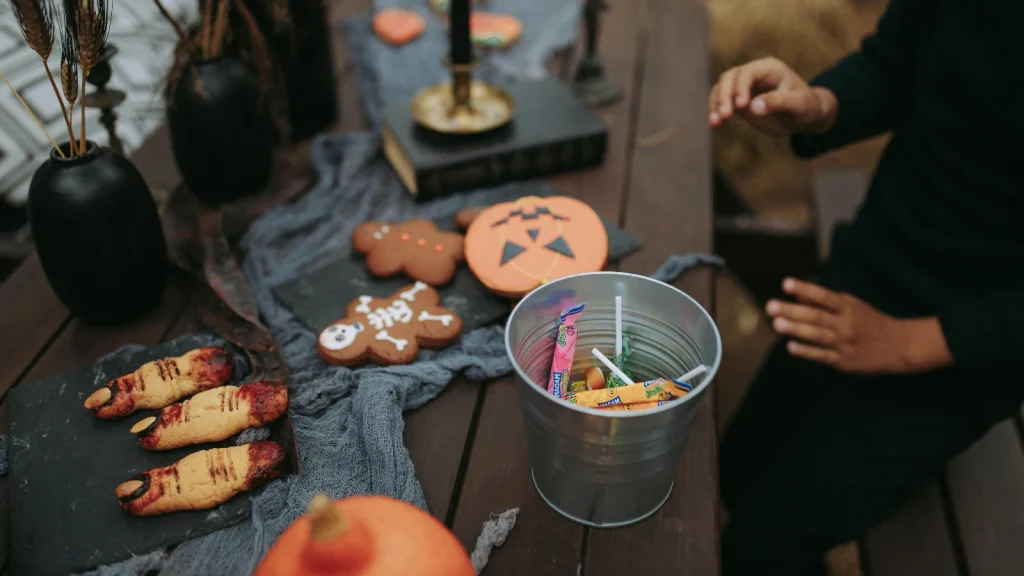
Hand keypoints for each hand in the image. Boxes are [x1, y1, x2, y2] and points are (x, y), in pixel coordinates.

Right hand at [707, 57, 837, 135]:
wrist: (805, 116)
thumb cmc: (806, 107)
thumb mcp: (798, 104)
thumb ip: (778, 103)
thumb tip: (753, 107)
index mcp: (769, 68)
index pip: (747, 72)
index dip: (740, 87)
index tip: (740, 106)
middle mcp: (753, 74)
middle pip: (729, 78)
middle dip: (724, 96)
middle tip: (724, 116)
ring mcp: (743, 86)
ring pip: (721, 89)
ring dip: (715, 105)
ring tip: (715, 123)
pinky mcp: (738, 100)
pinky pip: (721, 102)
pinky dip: (714, 112)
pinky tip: (712, 125)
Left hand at [765, 278, 952, 373]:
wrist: (899, 346)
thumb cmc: (868, 321)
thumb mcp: (851, 306)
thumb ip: (824, 302)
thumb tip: (797, 296)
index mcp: (847, 307)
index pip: (824, 296)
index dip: (805, 289)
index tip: (786, 283)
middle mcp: (846, 324)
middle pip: (817, 316)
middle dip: (793, 311)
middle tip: (771, 306)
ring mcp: (845, 343)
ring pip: (818, 336)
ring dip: (797, 330)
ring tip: (777, 324)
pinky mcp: (844, 361)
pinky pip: (823, 356)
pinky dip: (807, 351)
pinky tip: (791, 347)